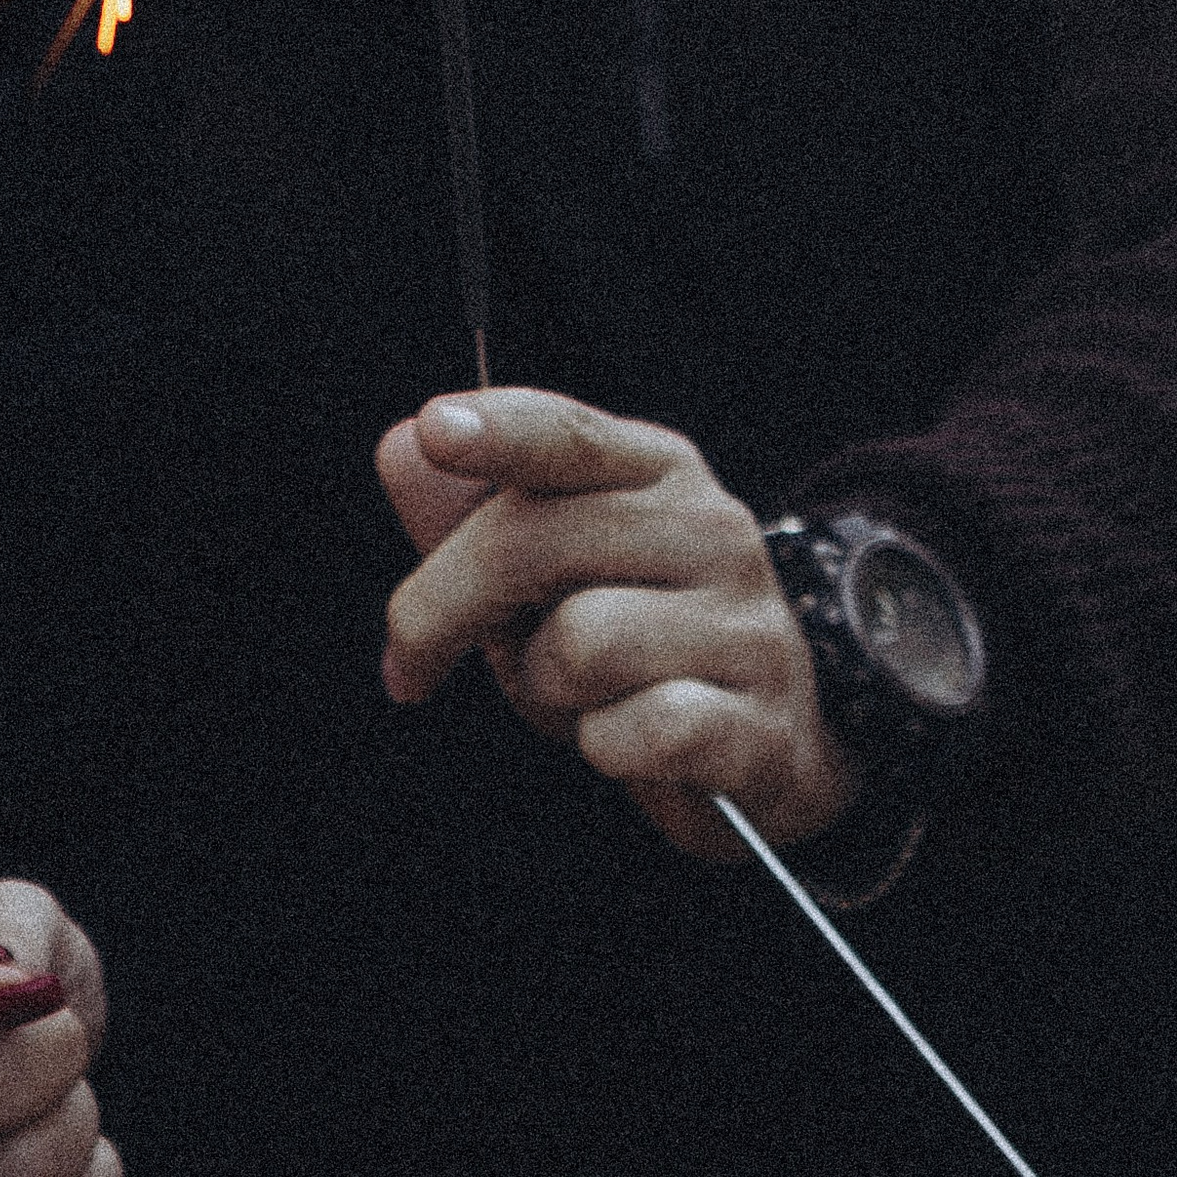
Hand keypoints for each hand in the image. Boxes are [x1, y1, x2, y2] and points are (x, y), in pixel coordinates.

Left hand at [377, 385, 860, 864]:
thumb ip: (475, 512)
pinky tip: (627, 741)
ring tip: (572, 696)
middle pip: (535, 544)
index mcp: (656, 471)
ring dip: (543, 689)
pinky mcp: (756, 723)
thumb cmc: (641, 636)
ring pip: (580, 642)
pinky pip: (635, 731)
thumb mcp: (553, 570)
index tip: (436, 430)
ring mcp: (742, 624)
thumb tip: (399, 449)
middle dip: (443, 610)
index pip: (570, 434)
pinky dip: (605, 746)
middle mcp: (709, 528)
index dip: (500, 430)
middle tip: (412, 662)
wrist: (777, 735)